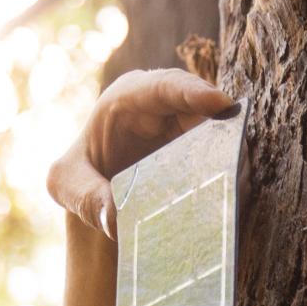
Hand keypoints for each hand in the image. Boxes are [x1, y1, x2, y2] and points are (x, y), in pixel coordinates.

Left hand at [49, 68, 235, 238]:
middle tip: (239, 149)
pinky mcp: (201, 152)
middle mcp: (164, 107)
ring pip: (218, 134)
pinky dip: (229, 171)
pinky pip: (221, 157)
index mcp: (128, 97)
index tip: (219, 103)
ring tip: (239, 174)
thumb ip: (85, 196)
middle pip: (202, 108)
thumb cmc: (78, 176)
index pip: (165, 87)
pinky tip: (235, 190)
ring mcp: (186, 129)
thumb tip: (114, 219)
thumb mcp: (67, 183)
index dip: (194, 92)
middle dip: (222, 125)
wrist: (95, 191)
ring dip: (229, 152)